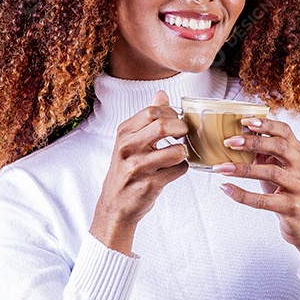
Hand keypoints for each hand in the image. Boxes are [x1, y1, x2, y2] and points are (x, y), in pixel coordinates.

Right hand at [89, 90, 188, 255]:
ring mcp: (138, 168)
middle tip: (184, 134)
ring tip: (177, 155)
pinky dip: (181, 169)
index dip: (171, 113)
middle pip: (164, 126)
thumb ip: (146, 118)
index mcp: (123, 134)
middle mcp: (128, 149)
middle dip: (181, 128)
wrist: (115, 205)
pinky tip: (172, 171)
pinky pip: (178, 171)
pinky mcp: (150, 185)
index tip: (176, 120)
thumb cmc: (126, 170)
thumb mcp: (129, 141)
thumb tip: (162, 94)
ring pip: (176, 151)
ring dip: (183, 153)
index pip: (152, 111)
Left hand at [214, 116, 299, 271]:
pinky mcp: (291, 207)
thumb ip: (266, 155)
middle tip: (229, 142)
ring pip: (271, 172)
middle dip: (253, 142)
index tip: (245, 121)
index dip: (266, 125)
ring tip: (221, 167)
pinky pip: (264, 200)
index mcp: (299, 155)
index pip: (285, 132)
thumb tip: (239, 139)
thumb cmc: (289, 193)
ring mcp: (299, 187)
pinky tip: (226, 188)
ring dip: (243, 169)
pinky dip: (243, 194)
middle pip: (280, 147)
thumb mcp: (280, 170)